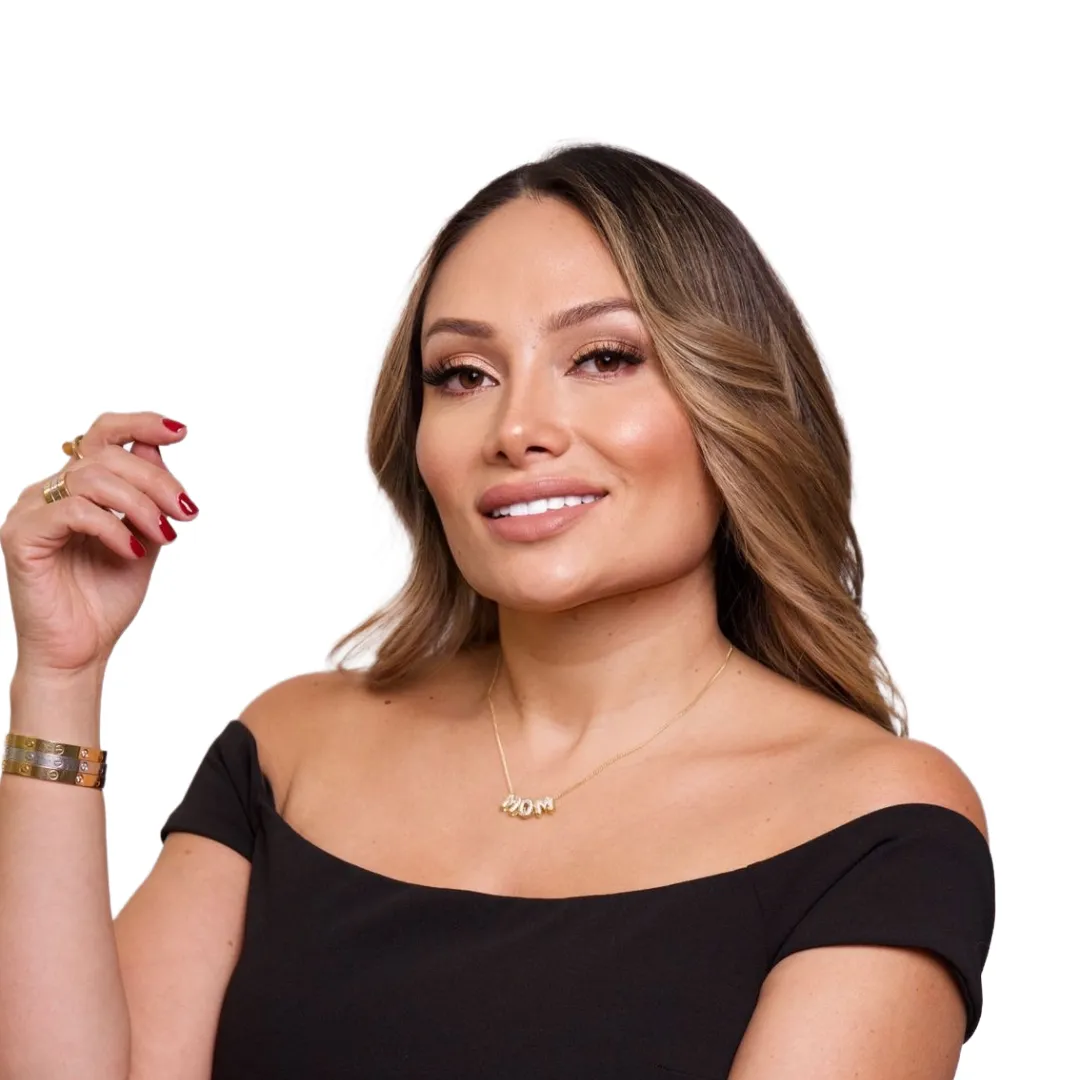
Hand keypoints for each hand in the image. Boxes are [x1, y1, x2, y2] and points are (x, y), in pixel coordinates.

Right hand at [0, 412, 197, 677]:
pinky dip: (113, 527)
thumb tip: (157, 447)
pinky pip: (74, 512)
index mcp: (76, 488)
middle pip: (106, 456)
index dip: (141, 425)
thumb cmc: (106, 598)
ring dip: (140, 504)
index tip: (182, 431)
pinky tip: (134, 550)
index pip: (103, 436)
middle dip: (157, 481)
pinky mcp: (21, 536)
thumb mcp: (144, 538)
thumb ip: (147, 498)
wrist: (81, 650)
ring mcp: (31, 511)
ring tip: (165, 535)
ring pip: (92, 479)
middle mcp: (49, 492)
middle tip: (185, 513)